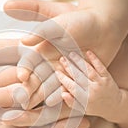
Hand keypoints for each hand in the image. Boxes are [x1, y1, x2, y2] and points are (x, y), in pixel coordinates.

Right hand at [4, 0, 127, 108]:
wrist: (105, 25)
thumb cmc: (81, 21)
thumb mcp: (59, 25)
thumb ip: (41, 31)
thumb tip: (24, 41)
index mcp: (43, 50)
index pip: (29, 62)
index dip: (24, 69)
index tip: (22, 77)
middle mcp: (50, 62)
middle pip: (36, 78)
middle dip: (29, 89)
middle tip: (22, 100)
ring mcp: (63, 71)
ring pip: (50, 86)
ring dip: (43, 95)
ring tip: (35, 106)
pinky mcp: (77, 77)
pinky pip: (68, 88)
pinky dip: (62, 95)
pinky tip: (56, 103)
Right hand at [56, 51, 121, 121]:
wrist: (115, 106)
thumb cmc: (95, 107)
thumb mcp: (82, 109)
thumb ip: (71, 102)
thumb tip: (62, 93)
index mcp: (85, 99)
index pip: (71, 86)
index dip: (63, 78)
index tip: (57, 71)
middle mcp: (93, 90)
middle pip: (78, 76)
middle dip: (69, 67)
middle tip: (62, 59)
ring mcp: (101, 83)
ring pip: (88, 70)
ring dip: (79, 61)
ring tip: (71, 54)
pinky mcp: (108, 78)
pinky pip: (100, 67)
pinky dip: (94, 59)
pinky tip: (88, 52)